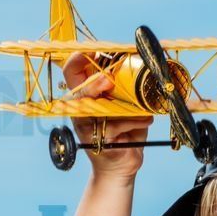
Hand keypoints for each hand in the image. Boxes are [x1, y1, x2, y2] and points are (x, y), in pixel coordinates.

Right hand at [62, 51, 152, 179]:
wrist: (122, 164)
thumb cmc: (125, 131)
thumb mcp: (126, 104)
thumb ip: (126, 86)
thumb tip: (139, 63)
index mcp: (84, 94)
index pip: (71, 71)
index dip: (79, 58)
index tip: (96, 51)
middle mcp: (80, 108)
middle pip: (80, 89)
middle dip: (95, 82)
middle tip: (109, 79)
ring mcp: (86, 125)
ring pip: (98, 107)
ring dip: (126, 107)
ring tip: (144, 110)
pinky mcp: (98, 139)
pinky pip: (117, 124)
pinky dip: (136, 122)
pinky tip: (145, 121)